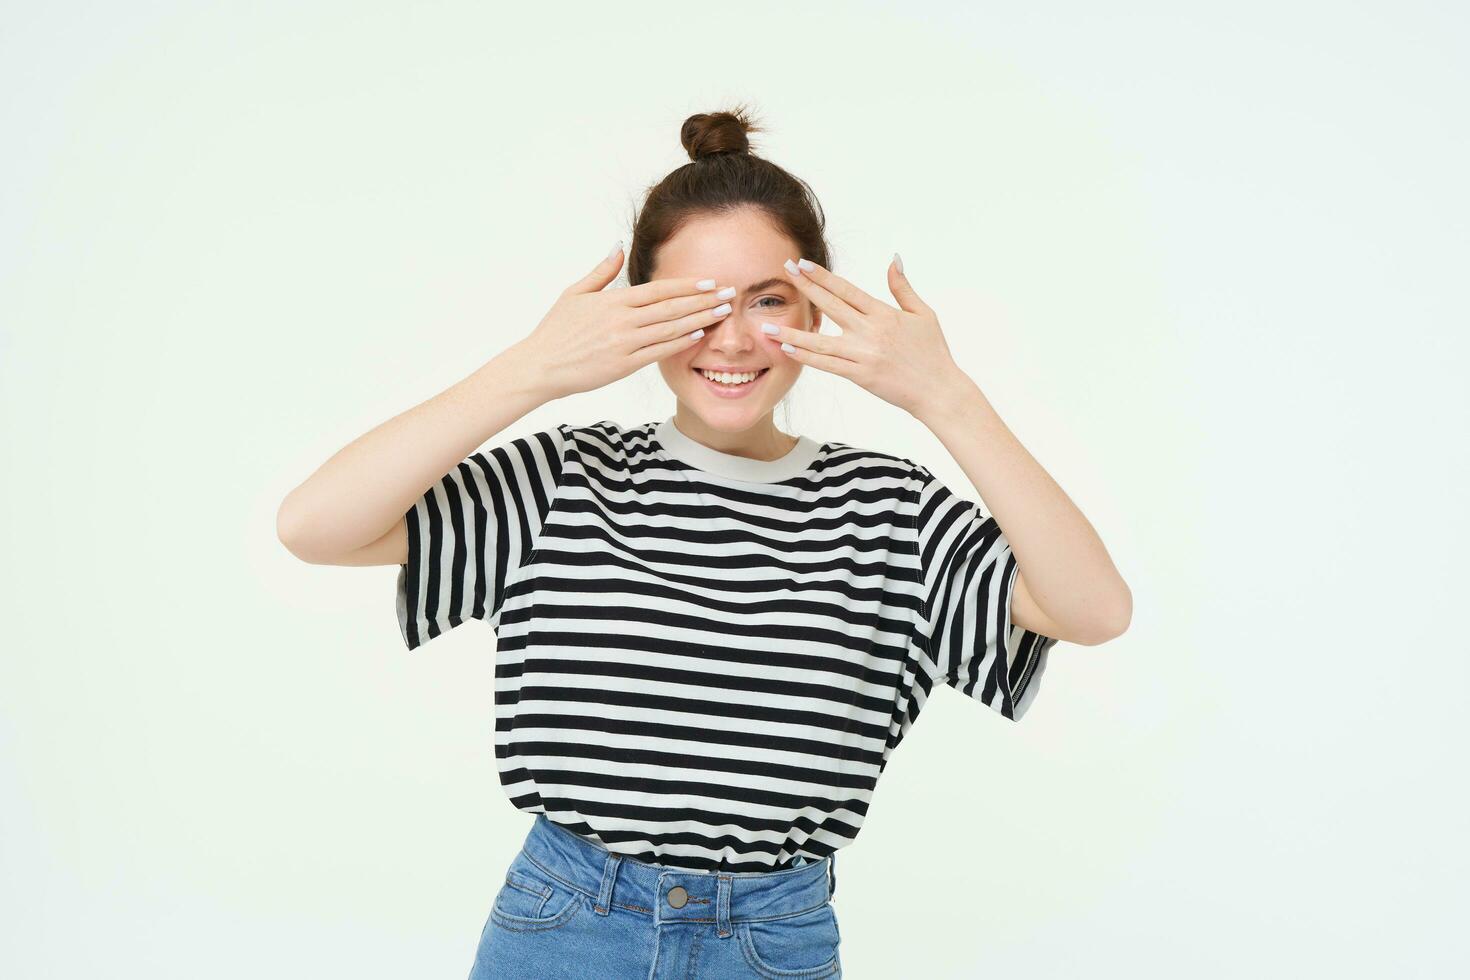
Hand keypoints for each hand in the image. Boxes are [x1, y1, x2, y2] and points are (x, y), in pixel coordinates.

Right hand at [510, 243, 733, 400]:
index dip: (687, 285)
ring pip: (670, 329)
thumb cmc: (555, 330)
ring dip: (699, 319)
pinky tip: (698, 335)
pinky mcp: (622, 366)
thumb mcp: (574, 293)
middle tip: (730, 293)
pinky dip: (679, 343)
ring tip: (722, 313)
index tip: (710, 281)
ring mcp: (623, 344)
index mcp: (612, 301)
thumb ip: (602, 271)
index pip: (658, 290)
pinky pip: (657, 352)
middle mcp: (621, 320)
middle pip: (671, 307)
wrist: (539, 366)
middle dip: (703, 299)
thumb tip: (618, 247)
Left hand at [762, 255, 966, 417]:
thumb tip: (893, 259)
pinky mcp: (860, 376)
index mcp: (884, 314)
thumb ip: (903, 287)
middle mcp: (870, 332)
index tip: (803, 264)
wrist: (938, 390)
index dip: (823, 276)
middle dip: (805, 288)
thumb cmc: (932, 352)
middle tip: (784, 272)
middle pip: (831, 306)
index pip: (847, 290)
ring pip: (821, 342)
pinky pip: (828, 365)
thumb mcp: (923, 314)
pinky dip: (807, 357)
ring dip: (793, 333)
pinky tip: (788, 350)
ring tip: (768, 327)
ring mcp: (863, 355)